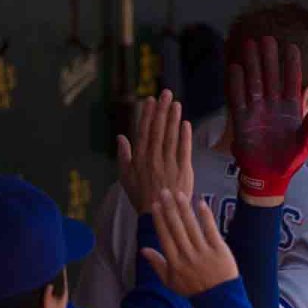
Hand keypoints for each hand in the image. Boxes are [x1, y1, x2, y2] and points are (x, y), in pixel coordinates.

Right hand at [117, 89, 194, 213]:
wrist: (158, 214)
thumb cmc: (141, 196)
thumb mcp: (126, 177)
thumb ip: (124, 156)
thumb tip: (120, 136)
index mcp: (140, 158)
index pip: (144, 131)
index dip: (148, 114)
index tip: (150, 100)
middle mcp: (154, 157)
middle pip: (159, 129)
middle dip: (162, 110)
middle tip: (166, 94)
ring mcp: (169, 163)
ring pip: (171, 136)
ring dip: (174, 119)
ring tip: (176, 104)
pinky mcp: (183, 170)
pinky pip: (184, 150)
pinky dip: (185, 136)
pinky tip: (186, 124)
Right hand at [142, 188, 239, 296]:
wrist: (220, 298)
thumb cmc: (193, 289)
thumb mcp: (170, 281)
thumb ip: (157, 264)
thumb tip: (142, 249)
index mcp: (174, 262)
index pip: (165, 236)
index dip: (159, 219)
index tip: (155, 205)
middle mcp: (187, 255)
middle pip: (176, 228)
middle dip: (169, 208)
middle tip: (164, 192)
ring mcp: (204, 251)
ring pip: (192, 226)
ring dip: (185, 208)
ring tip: (179, 194)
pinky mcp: (219, 249)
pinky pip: (210, 230)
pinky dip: (206, 216)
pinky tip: (201, 203)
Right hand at [227, 36, 307, 201]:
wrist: (269, 177)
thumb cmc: (290, 161)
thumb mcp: (305, 146)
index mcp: (291, 109)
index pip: (292, 82)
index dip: (291, 65)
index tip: (291, 46)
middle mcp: (273, 106)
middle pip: (271, 76)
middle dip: (269, 58)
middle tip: (266, 38)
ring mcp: (257, 111)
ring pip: (254, 82)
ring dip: (252, 64)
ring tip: (250, 44)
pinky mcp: (242, 120)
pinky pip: (238, 99)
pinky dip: (236, 84)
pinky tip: (235, 68)